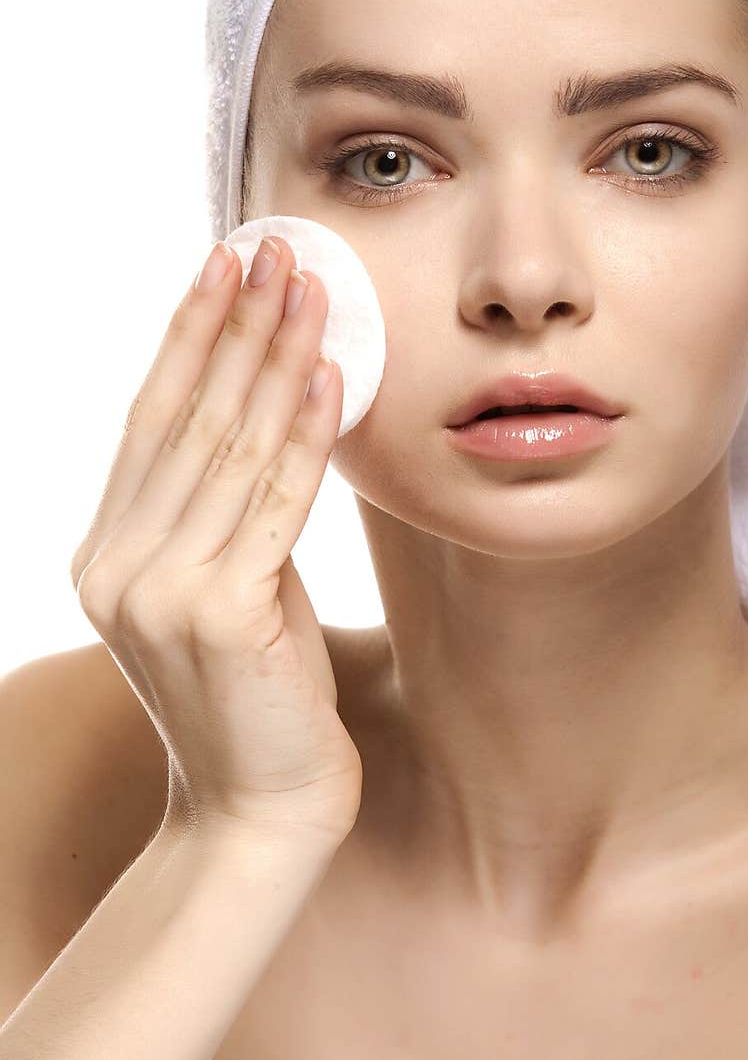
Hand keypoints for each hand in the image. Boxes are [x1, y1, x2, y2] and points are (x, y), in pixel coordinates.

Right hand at [71, 235, 362, 848]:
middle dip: (235, 326)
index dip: (189, 337)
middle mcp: (117, 564)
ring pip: (229, 446)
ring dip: (274, 357)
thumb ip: (226, 515)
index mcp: (108, 553)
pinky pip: (273, 498)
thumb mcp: (228, 590)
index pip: (151, 421)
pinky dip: (303, 431)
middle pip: (186, 418)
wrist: (260, 810)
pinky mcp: (217, 611)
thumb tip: (271, 414)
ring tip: (307, 287)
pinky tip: (328, 372)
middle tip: (272, 249)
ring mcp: (159, 589)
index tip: (224, 268)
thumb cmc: (257, 696)